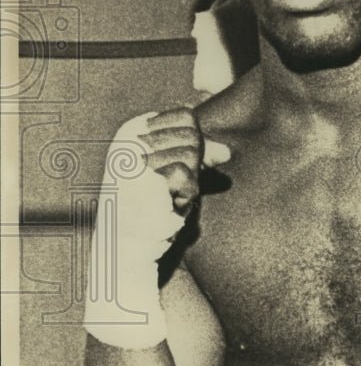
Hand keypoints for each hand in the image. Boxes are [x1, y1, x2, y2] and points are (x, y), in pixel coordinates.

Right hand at [83, 110, 230, 343]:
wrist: (128, 249)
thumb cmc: (150, 210)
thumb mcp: (174, 175)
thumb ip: (198, 157)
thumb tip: (227, 152)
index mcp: (133, 129)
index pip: (186, 116)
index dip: (194, 144)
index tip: (174, 170)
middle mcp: (129, 137)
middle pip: (193, 134)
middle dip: (193, 165)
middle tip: (169, 189)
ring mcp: (133, 154)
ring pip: (191, 153)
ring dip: (187, 182)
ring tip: (164, 198)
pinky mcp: (142, 175)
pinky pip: (186, 174)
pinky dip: (184, 194)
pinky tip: (165, 206)